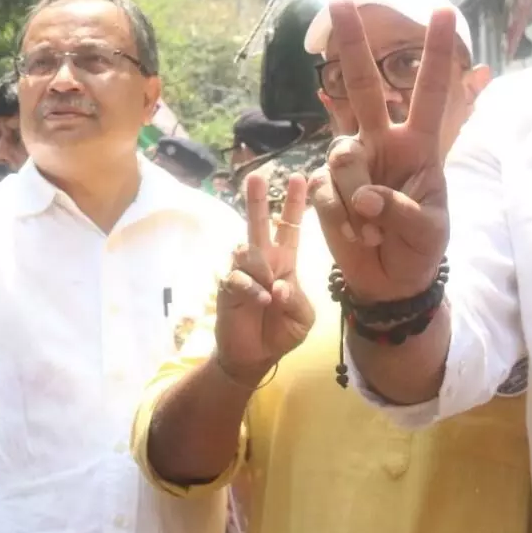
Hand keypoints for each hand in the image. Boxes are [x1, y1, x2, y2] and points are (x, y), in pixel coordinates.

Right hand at [214, 172, 314, 382]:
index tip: (301, 178)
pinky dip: (252, 289)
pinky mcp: (228, 288)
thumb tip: (278, 285)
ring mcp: (244, 273)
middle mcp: (263, 261)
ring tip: (269, 290)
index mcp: (286, 262)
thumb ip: (296, 300)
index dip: (295, 204)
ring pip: (245, 250)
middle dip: (258, 200)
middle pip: (258, 224)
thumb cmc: (282, 331)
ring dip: (260, 265)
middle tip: (257, 176)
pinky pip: (238, 278)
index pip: (290, 227)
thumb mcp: (303, 318)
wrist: (255, 356)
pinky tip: (262, 300)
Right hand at [308, 1, 453, 303]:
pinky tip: (359, 235)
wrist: (388, 282)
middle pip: (364, 87)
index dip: (437, 54)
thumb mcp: (428, 229)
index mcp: (419, 146)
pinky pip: (328, 192)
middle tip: (341, 1)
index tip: (445, 12)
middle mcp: (381, 143)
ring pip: (343, 156)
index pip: (430, 93)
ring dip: (358, 197)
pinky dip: (344, 218)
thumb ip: (400, 208)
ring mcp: (351, 164)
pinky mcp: (325, 186)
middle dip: (352, 44)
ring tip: (374, 227)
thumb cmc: (419, 248)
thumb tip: (366, 194)